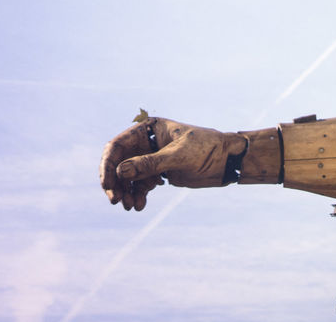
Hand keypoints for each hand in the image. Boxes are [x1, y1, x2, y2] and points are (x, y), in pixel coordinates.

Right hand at [100, 116, 245, 209]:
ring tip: (130, 206)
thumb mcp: (179, 156)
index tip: (108, 185)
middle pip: (118, 163)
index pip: (117, 146)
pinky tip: (139, 206)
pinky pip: (139, 185)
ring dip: (126, 192)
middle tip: (116, 201)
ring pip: (127, 177)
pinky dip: (137, 195)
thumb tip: (121, 172)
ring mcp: (151, 158)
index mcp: (149, 129)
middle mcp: (146, 142)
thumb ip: (151, 163)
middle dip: (116, 183)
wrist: (227, 161)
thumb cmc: (207, 149)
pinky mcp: (158, 172)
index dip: (108, 166)